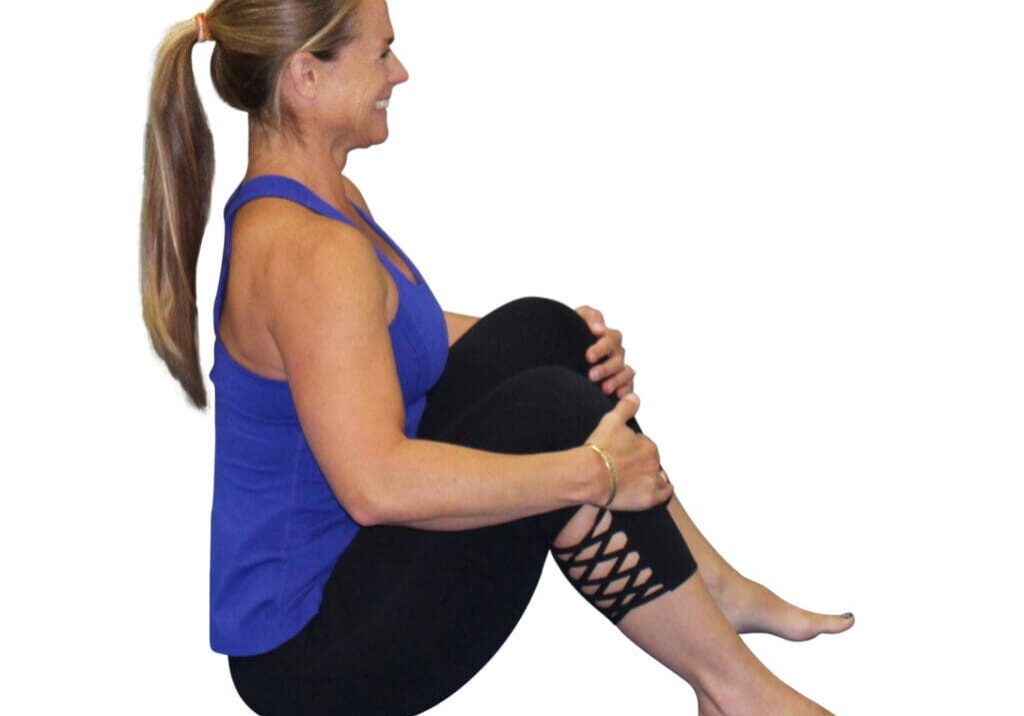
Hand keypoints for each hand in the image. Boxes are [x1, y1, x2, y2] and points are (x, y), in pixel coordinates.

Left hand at [575, 305, 635, 397]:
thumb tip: (599, 327)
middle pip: (618, 359)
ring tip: (603, 389)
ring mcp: (619, 368)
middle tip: (591, 375)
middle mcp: (616, 352)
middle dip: (605, 368)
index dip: (601, 348)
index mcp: (608, 337)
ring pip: (625, 372)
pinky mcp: (621, 383)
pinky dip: (626, 389)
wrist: (565, 353)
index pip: (611, 339)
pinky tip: (617, 395)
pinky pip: (629, 385)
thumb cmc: (572, 334)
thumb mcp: (577, 319)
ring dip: (616, 380)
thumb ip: (589, 315)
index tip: (588, 356)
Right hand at [583, 394, 671, 509]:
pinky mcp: (648, 499)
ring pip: (659, 478)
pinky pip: (664, 495)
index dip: (634, 449)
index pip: (645, 446)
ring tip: (638, 479)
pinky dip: (663, 491)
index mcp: (649, 445)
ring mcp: (652, 482)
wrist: (589, 476)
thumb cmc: (598, 450)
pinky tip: (659, 490)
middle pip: (651, 462)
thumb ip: (626, 407)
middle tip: (625, 467)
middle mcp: (654, 463)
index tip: (623, 454)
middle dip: (642, 463)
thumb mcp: (611, 421)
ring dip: (653, 477)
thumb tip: (635, 396)